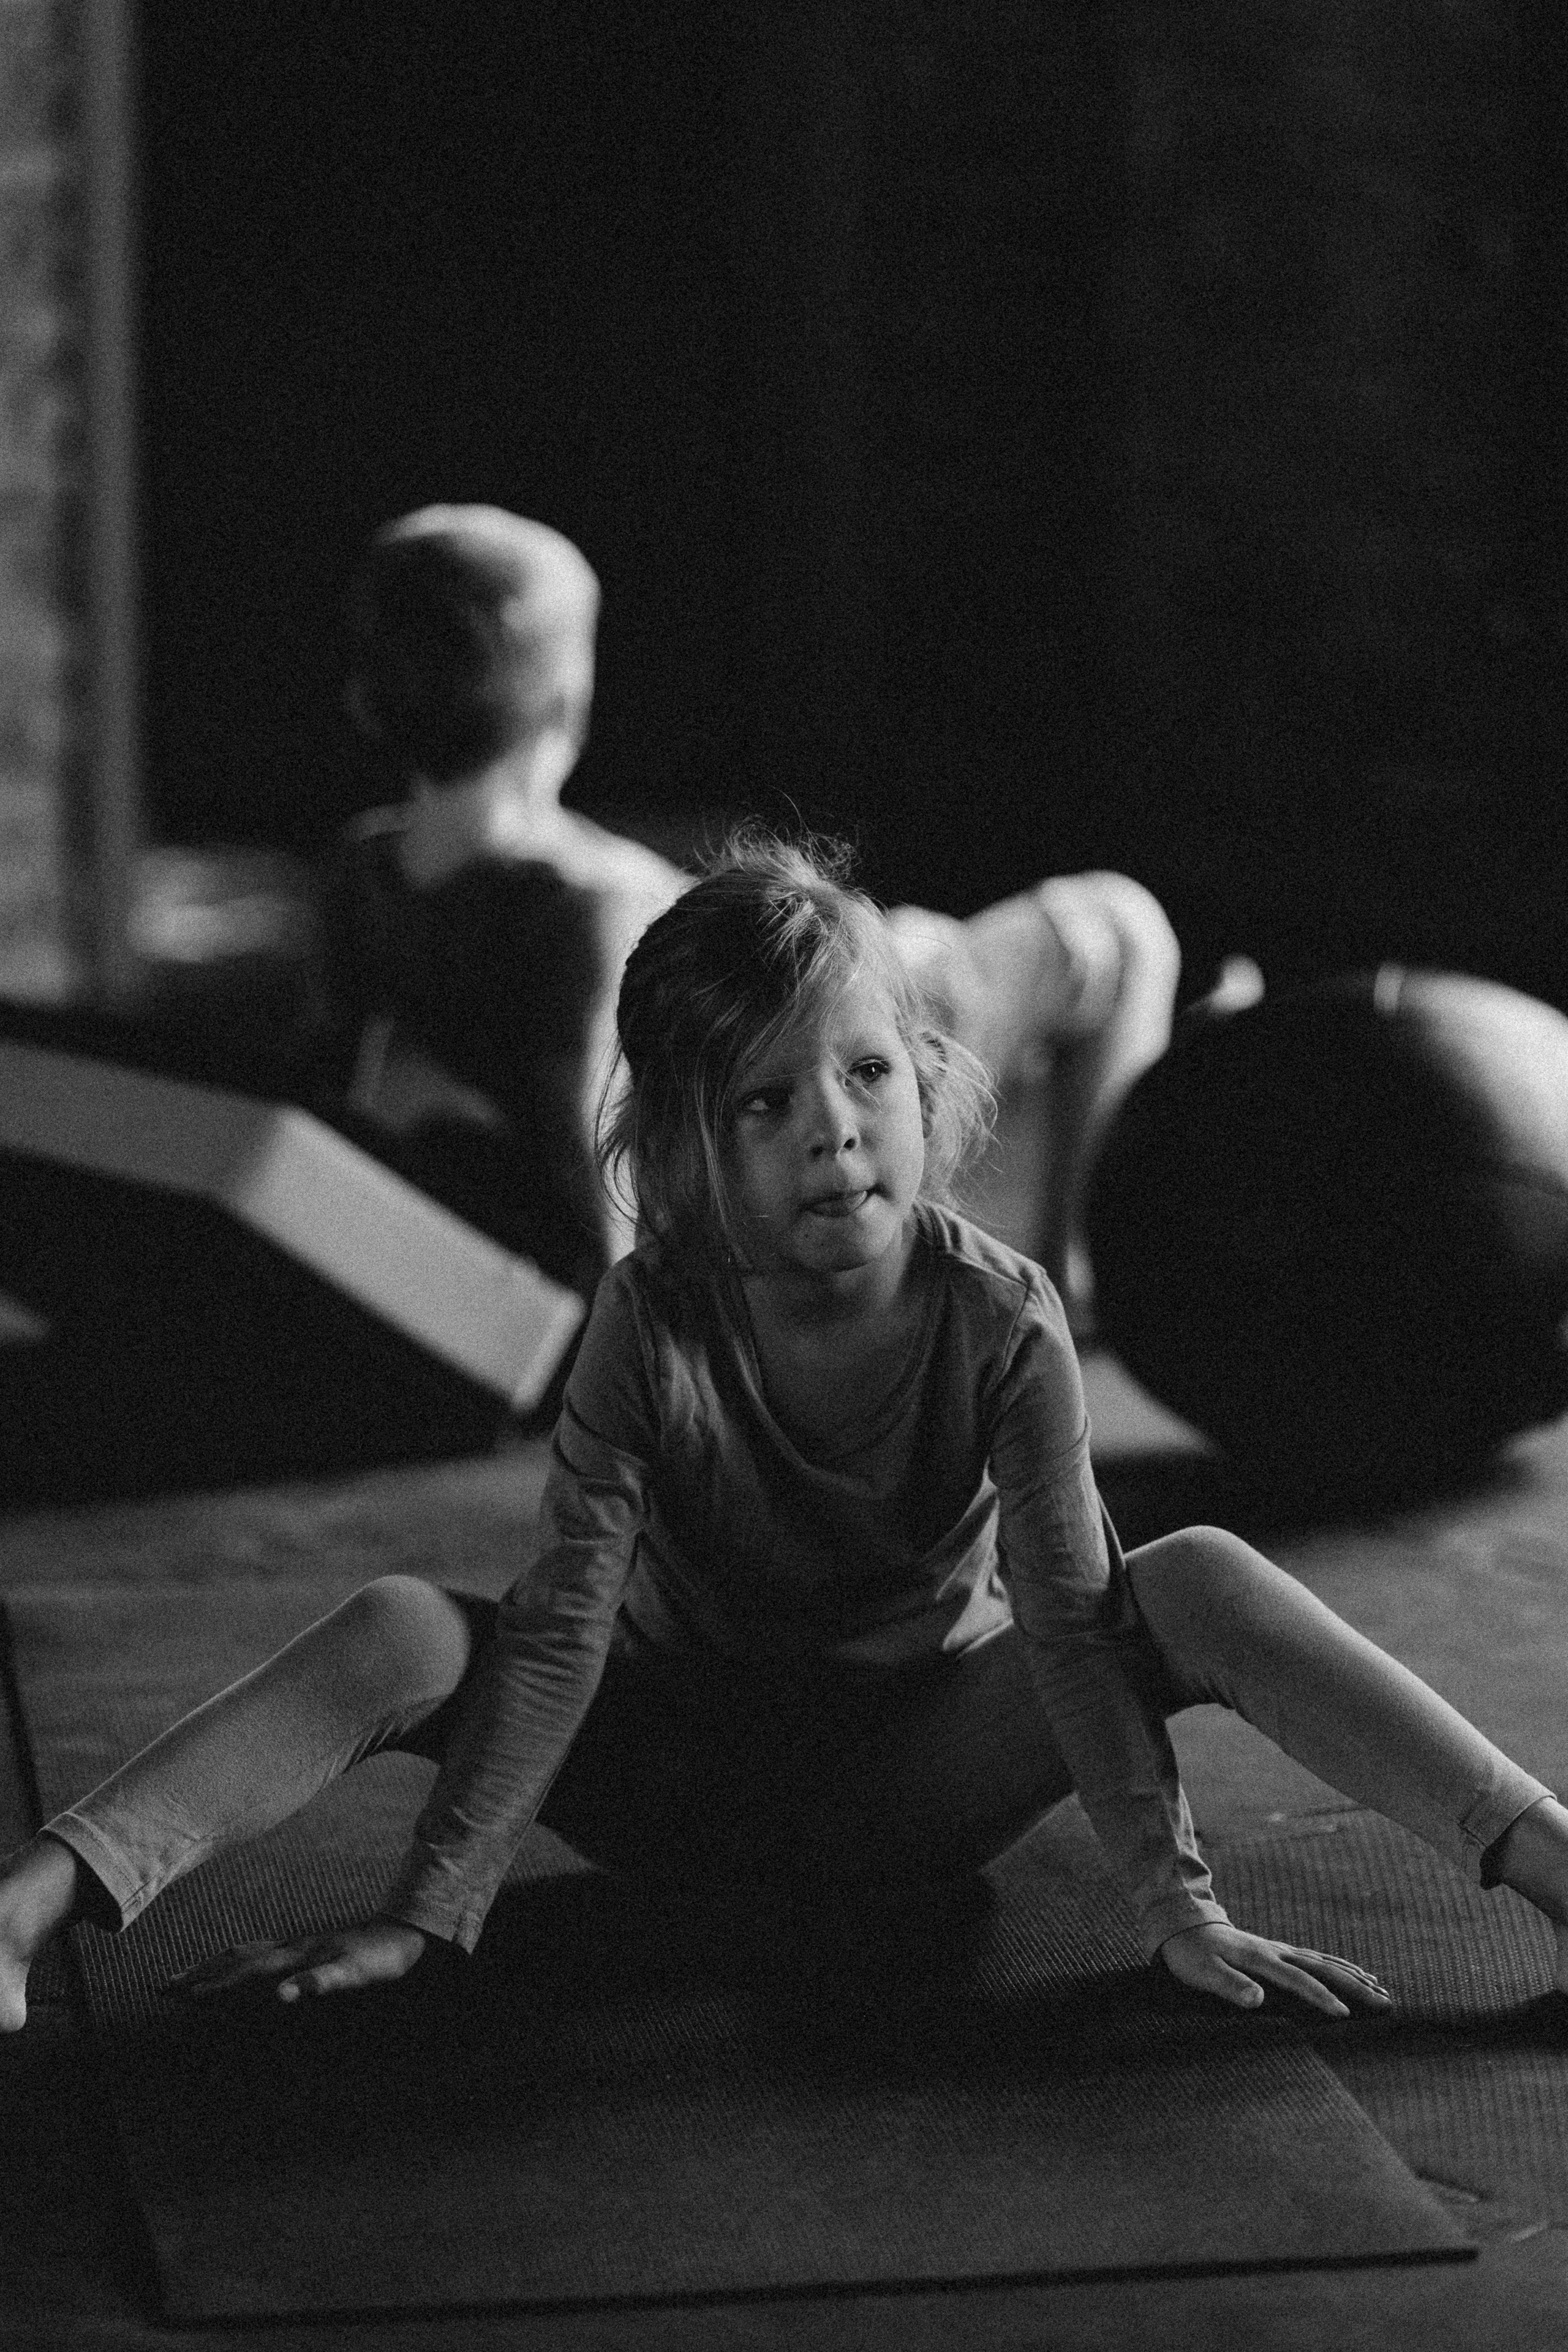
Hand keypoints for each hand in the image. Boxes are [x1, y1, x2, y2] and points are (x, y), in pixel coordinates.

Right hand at [167, 1916, 429, 2004]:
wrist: (402, 1933)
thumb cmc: (379, 1959)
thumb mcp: (354, 1975)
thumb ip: (318, 1984)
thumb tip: (280, 1996)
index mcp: (295, 1956)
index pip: (246, 1972)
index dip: (214, 1985)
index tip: (182, 1996)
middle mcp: (290, 1947)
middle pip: (234, 1959)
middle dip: (199, 1973)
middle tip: (164, 1986)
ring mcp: (295, 1945)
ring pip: (243, 1953)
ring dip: (211, 1964)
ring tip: (185, 1975)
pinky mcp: (303, 1947)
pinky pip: (257, 1952)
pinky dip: (234, 1960)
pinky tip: (234, 1964)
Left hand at [1159, 1921, 1392, 2017]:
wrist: (1184, 1924)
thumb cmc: (1191, 1954)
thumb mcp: (1202, 1971)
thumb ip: (1229, 1985)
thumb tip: (1258, 2000)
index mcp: (1260, 1958)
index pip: (1298, 1980)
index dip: (1321, 1998)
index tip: (1345, 2014)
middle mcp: (1275, 1951)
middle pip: (1322, 1968)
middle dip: (1354, 1985)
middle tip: (1384, 2001)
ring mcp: (1278, 1949)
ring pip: (1322, 1961)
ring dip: (1351, 1974)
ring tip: (1378, 1987)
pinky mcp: (1277, 1950)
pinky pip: (1314, 1958)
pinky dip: (1336, 1965)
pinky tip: (1349, 1971)